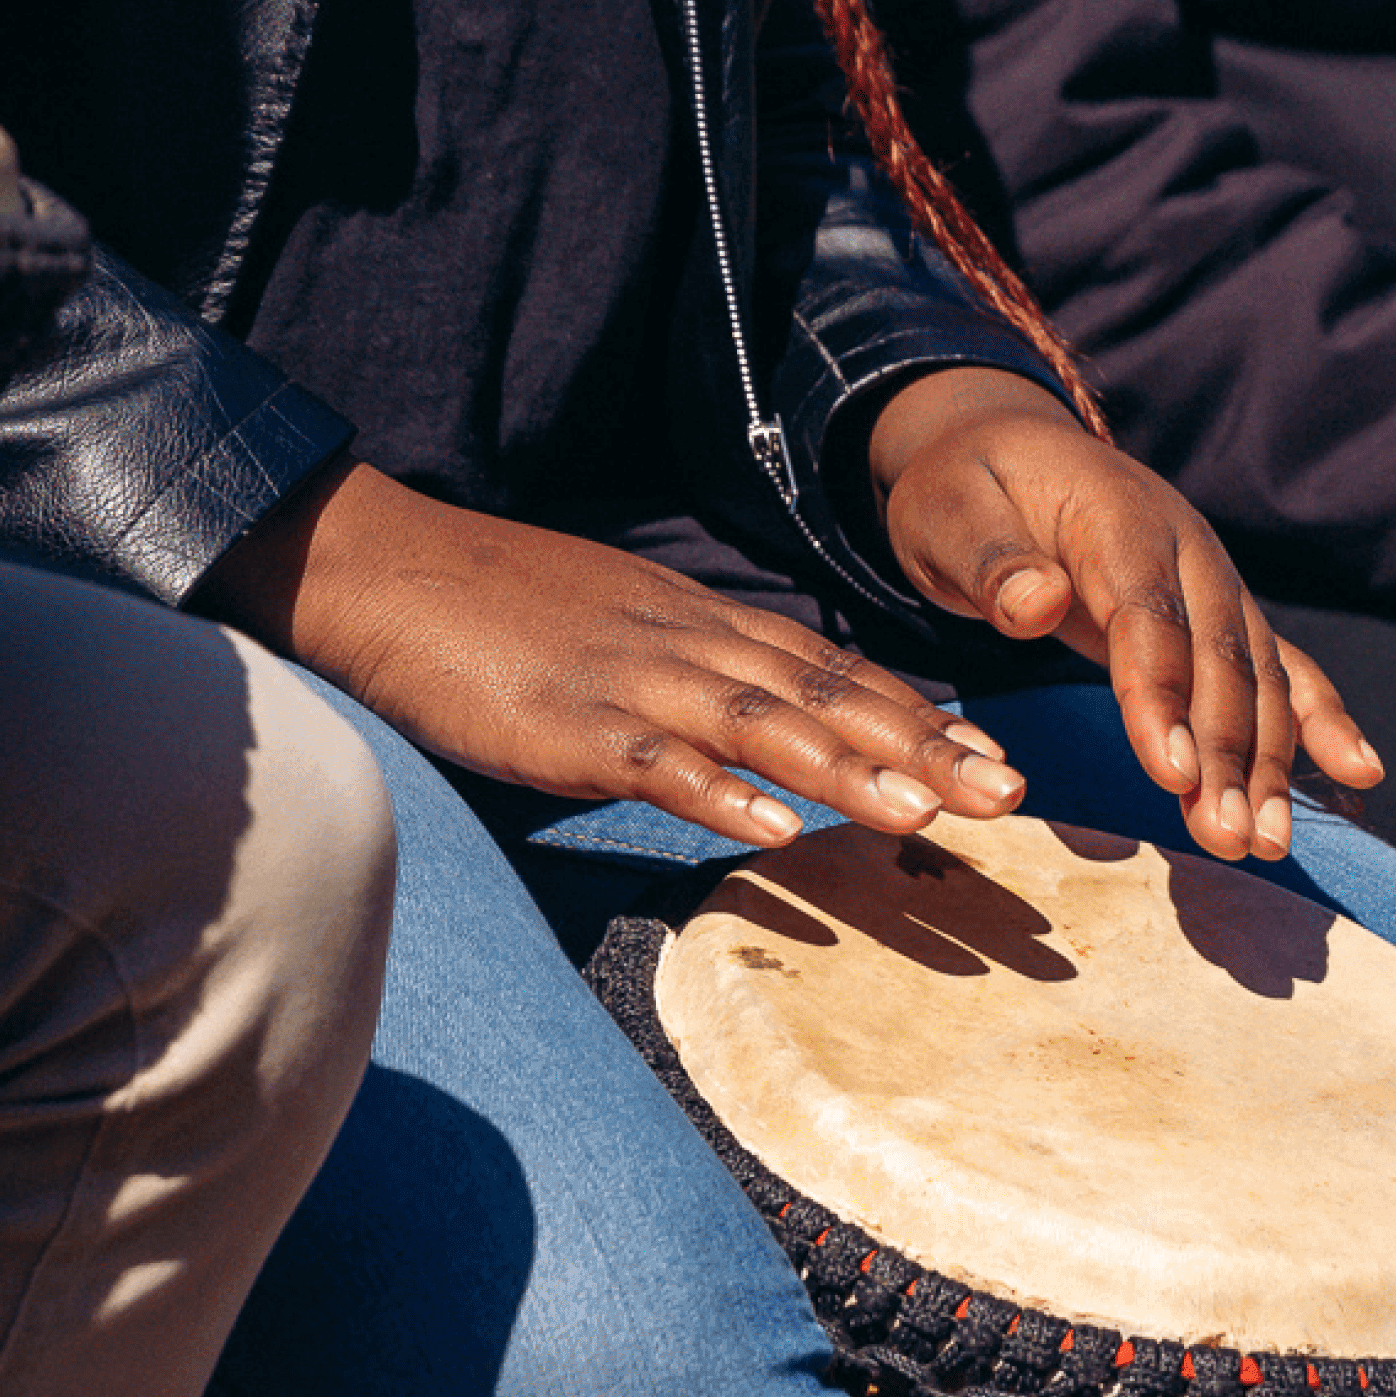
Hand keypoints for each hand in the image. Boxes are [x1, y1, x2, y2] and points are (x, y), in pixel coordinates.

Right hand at [203, 462, 1032, 848]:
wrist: (382, 568)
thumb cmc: (494, 611)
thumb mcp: (619, 629)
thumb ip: (693, 675)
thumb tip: (764, 731)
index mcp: (701, 627)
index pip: (836, 672)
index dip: (924, 719)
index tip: (1001, 765)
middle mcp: (684, 646)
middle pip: (826, 698)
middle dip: (925, 750)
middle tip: (1013, 800)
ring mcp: (627, 683)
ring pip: (761, 725)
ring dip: (848, 770)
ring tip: (926, 815)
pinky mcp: (562, 724)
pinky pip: (651, 762)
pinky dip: (715, 792)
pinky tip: (772, 828)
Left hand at [867, 367, 1381, 861]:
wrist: (1006, 446)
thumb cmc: (964, 489)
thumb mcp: (945, 511)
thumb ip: (989, 560)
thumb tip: (1038, 602)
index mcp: (1117, 519)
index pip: (1146, 617)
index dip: (1162, 696)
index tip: (1172, 772)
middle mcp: (1186, 550)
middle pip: (1219, 658)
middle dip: (1228, 753)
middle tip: (1226, 837)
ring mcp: (1214, 581)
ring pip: (1257, 675)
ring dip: (1268, 761)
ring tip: (1265, 843)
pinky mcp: (1220, 612)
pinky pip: (1281, 666)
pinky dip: (1320, 719)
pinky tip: (1361, 773)